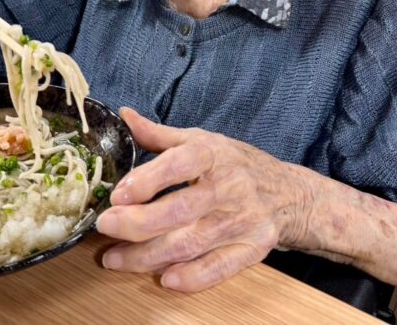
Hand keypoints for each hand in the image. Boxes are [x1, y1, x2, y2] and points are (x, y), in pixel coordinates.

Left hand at [96, 108, 307, 291]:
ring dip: (149, 255)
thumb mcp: (201, 141)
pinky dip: (194, 277)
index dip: (147, 180)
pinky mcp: (252, 248)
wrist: (290, 193)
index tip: (118, 194)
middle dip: (138, 223)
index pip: (179, 164)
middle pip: (180, 210)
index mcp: (213, 155)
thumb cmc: (237, 164)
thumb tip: (125, 116)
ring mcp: (242, 220)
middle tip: (106, 227)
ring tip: (114, 259)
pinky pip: (220, 267)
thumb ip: (160, 135)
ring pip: (191, 242)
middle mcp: (229, 187)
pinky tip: (166, 279)